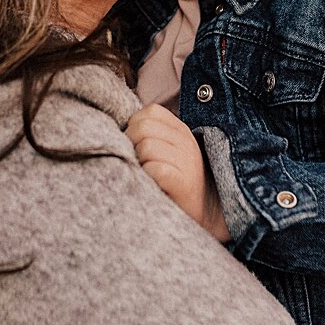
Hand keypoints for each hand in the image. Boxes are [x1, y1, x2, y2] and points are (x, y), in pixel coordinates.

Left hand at [129, 104, 209, 224]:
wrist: (204, 213)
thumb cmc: (177, 182)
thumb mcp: (169, 151)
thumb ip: (151, 136)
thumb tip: (119, 129)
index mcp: (180, 130)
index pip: (150, 112)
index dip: (135, 125)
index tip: (136, 145)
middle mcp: (185, 141)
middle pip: (142, 127)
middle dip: (130, 143)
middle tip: (136, 162)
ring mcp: (186, 161)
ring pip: (146, 147)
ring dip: (138, 162)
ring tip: (144, 175)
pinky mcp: (181, 182)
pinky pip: (154, 168)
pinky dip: (147, 176)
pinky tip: (151, 184)